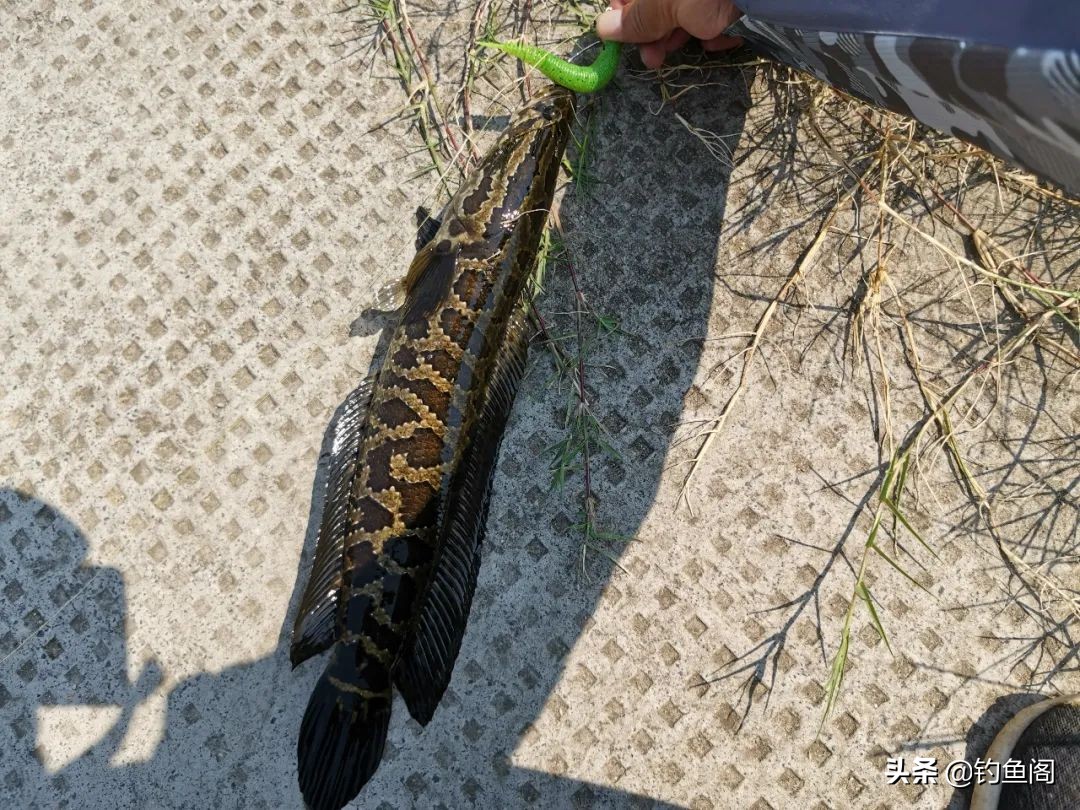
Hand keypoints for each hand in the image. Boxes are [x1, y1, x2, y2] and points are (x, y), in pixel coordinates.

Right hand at [596, 0, 742, 69]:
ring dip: (684, 34)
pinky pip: (718, 13)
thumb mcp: (664, 6)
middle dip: (656, 32)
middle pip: (658, 5)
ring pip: (688, 11)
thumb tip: (603, 29)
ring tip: (692, 45)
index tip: (626, 37)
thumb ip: (638, 18)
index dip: (623, 14)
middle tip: (654, 59)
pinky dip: (718, 28)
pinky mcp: (733, 5)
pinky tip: (723, 36)